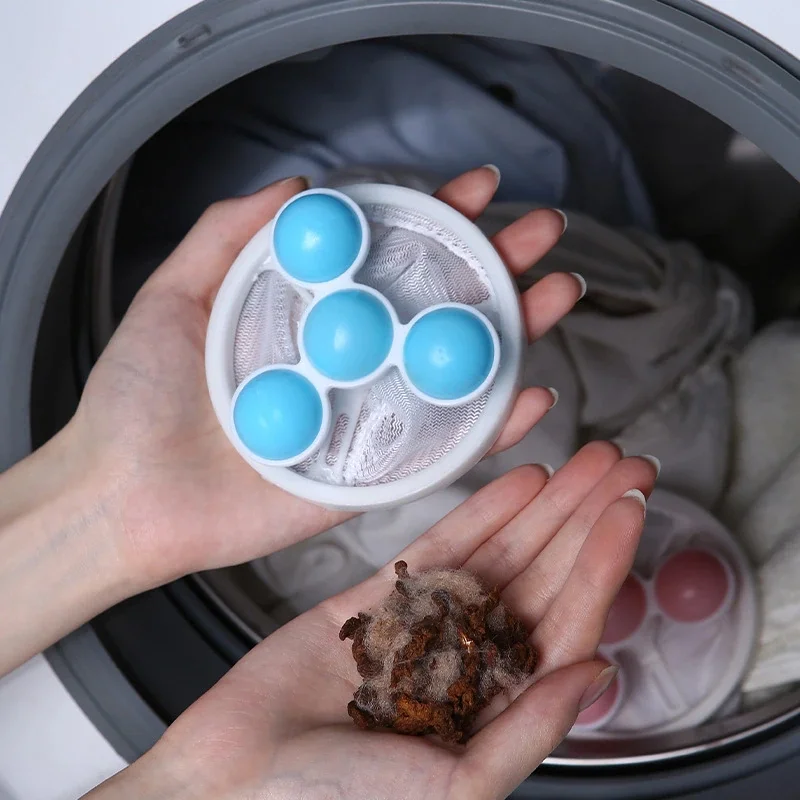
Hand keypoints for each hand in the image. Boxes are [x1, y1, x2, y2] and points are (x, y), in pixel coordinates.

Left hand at [71, 167, 579, 589]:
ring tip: (559, 292)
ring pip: (455, 372)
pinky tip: (531, 392)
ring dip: (514, 333)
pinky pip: (444, 451)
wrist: (123, 496)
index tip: (476, 189)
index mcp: (312, 319)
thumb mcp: (173, 297)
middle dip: (495, 266)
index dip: (435, 221)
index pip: (388, 259)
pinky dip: (493, 427)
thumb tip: (296, 187)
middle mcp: (350, 363)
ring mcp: (368, 419)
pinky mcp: (373, 477)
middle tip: (543, 233)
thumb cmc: (137, 401)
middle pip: (437, 309)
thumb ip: (226, 235)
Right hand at [92, 445, 656, 799]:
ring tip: (582, 460)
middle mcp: (472, 657)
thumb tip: (601, 672)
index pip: (566, 622)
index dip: (603, 563)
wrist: (236, 777)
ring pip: (502, 551)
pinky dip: (481, 512)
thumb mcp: (454, 787)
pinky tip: (518, 481)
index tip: (632, 508)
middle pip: (544, 575)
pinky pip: (442, 546)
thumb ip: (529, 729)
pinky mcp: (382, 597)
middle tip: (623, 464)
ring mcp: (429, 622)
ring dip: (545, 504)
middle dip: (586, 518)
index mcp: (496, 705)